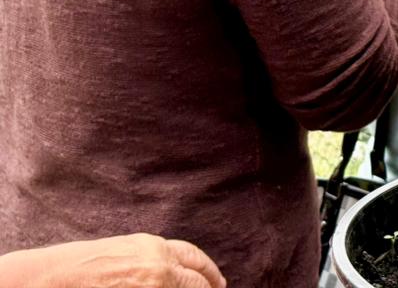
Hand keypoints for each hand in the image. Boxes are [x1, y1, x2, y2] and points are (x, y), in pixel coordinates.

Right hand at [4, 234, 224, 287]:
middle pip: (198, 283)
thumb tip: (177, 274)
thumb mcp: (123, 252)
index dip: (209, 273)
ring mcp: (151, 286)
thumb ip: (152, 260)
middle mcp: (158, 266)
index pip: (195, 258)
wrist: (47, 280)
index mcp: (154, 247)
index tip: (216, 283)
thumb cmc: (78, 267)